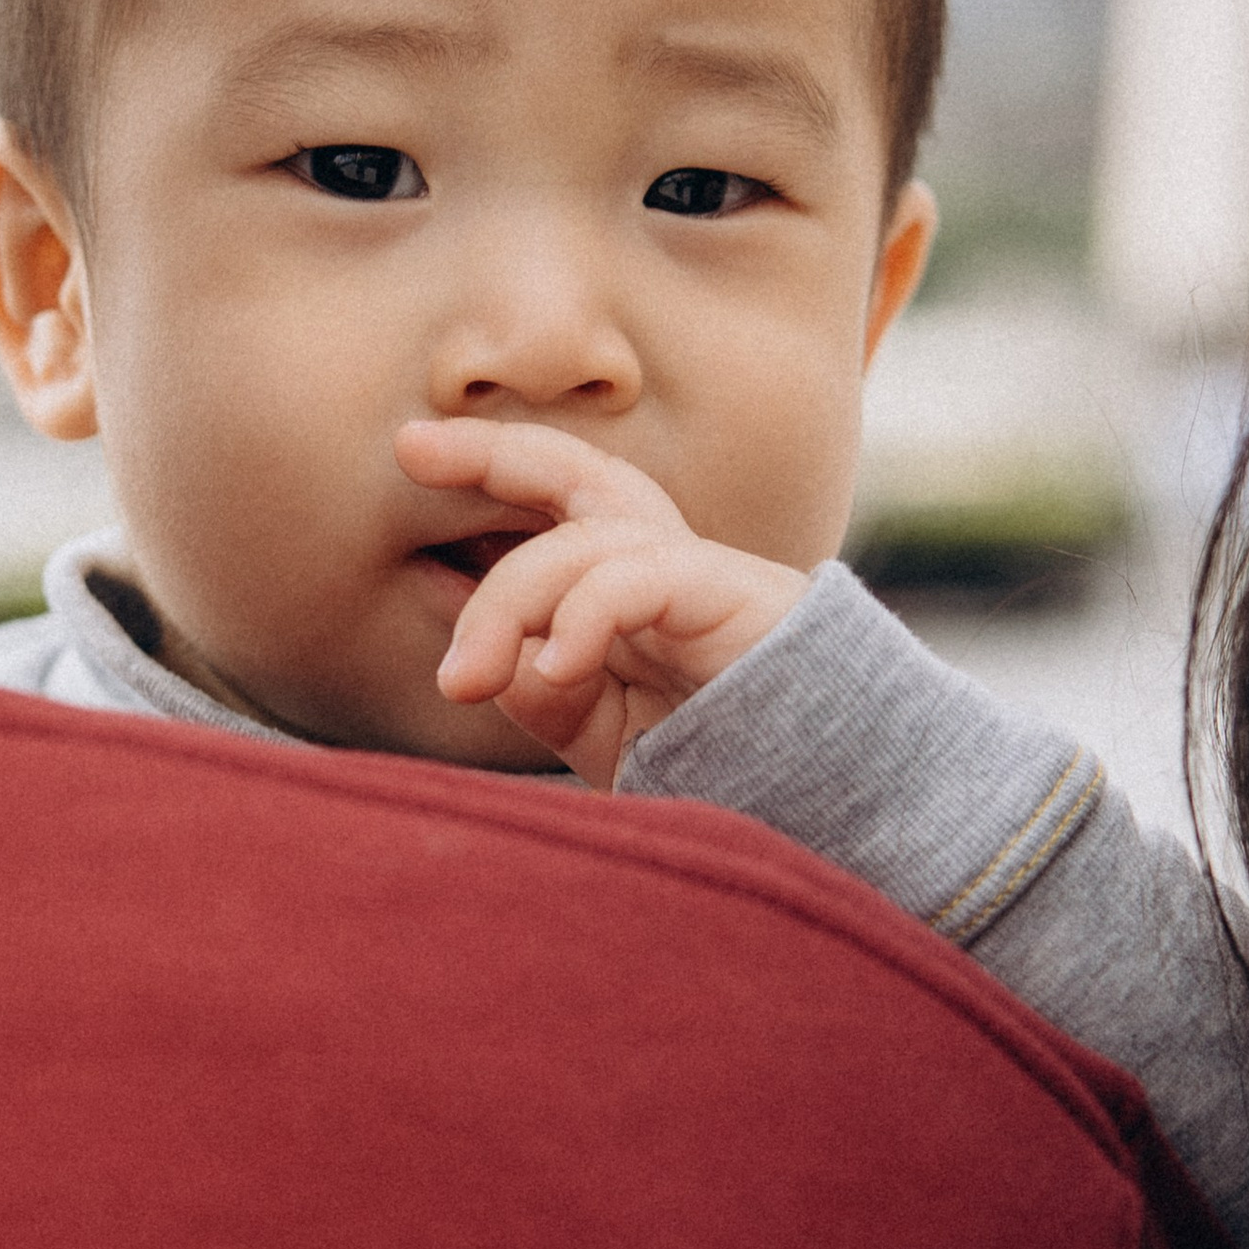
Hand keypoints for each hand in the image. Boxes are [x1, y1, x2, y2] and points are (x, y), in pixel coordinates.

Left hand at [396, 415, 806, 790]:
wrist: (844, 804)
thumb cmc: (733, 774)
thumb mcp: (609, 739)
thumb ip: (544, 693)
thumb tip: (469, 654)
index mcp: (638, 600)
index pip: (557, 523)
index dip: (481, 499)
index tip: (405, 493)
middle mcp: (671, 573)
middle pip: (581, 476)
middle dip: (495, 451)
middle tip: (409, 445)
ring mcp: (706, 581)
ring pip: (588, 541)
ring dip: (509, 600)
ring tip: (464, 680)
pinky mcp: (738, 600)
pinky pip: (642, 578)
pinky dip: (584, 614)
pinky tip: (554, 666)